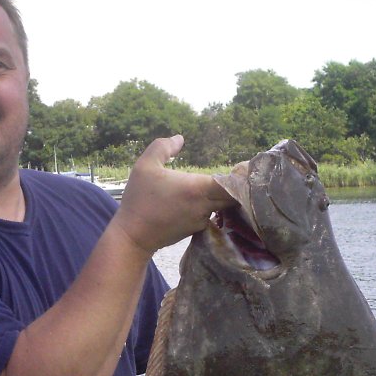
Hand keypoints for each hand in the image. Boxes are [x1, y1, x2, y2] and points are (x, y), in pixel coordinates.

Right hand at [113, 136, 235, 254]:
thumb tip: (180, 139)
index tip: (242, 168)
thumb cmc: (139, 199)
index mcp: (197, 188)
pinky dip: (212, 208)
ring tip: (221, 186)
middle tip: (238, 176)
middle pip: (233, 197)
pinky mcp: (196, 230)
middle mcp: (204, 206)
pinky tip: (203, 201)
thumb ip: (163, 147)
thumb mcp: (145, 165)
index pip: (232, 183)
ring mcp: (201, 220)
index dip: (241, 176)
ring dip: (223, 197)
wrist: (132, 236)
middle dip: (237, 187)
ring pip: (223, 206)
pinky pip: (211, 216)